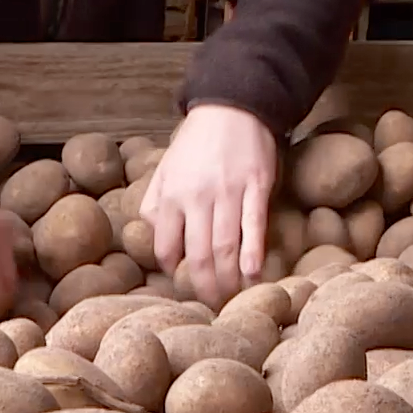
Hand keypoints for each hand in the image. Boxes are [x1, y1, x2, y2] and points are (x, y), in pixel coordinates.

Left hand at [139, 103, 275, 306]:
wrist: (232, 106)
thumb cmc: (197, 141)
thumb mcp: (166, 167)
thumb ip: (156, 201)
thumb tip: (155, 233)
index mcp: (172, 194)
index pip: (166, 245)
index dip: (173, 270)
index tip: (182, 283)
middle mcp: (198, 196)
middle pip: (198, 253)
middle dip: (204, 286)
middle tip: (211, 306)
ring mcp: (229, 192)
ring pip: (225, 245)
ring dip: (228, 278)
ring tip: (231, 300)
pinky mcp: (257, 186)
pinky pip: (254, 224)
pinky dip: (253, 251)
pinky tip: (253, 274)